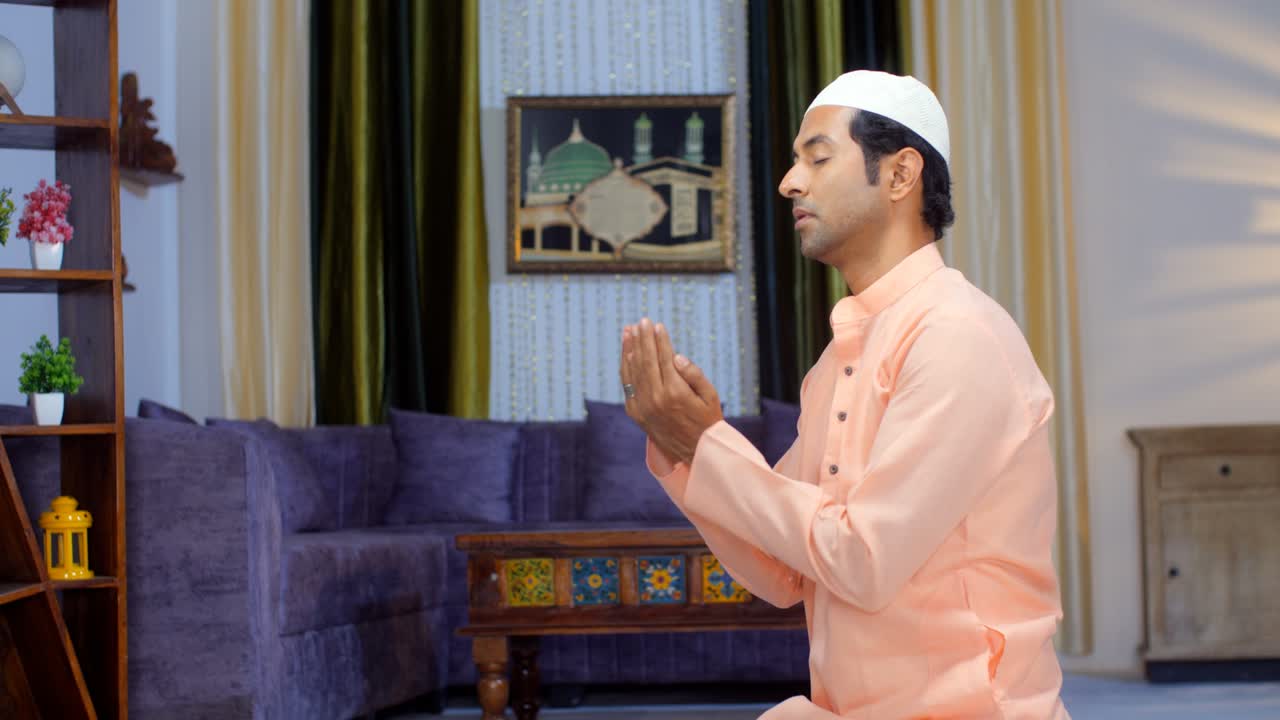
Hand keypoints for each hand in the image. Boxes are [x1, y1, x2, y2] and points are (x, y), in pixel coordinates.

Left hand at [619, 318, 723, 465]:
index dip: (660, 339)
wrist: (694, 451)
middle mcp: (656, 398)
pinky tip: (627, 353)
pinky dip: (625, 367)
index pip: (664, 358)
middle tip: (641, 321)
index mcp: (675, 392)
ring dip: (630, 348)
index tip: (657, 325)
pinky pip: (627, 385)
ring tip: (628, 330)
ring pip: (633, 370)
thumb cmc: (707, 420)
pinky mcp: (635, 413)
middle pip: (646, 360)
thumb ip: (694, 374)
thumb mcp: (710, 396)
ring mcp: (643, 406)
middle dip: (643, 338)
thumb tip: (676, 356)